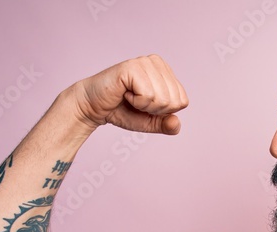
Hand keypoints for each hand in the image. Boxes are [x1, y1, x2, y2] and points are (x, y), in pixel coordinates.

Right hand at [69, 54, 188, 134]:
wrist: (93, 107)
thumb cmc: (122, 110)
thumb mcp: (150, 121)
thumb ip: (166, 124)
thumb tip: (176, 123)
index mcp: (165, 71)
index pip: (183, 101)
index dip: (164, 112)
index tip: (145, 104)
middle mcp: (157, 62)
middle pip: (174, 101)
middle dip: (154, 110)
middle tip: (136, 101)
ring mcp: (145, 62)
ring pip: (163, 99)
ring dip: (144, 106)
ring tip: (130, 97)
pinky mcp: (132, 67)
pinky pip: (149, 96)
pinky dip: (136, 102)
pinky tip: (125, 93)